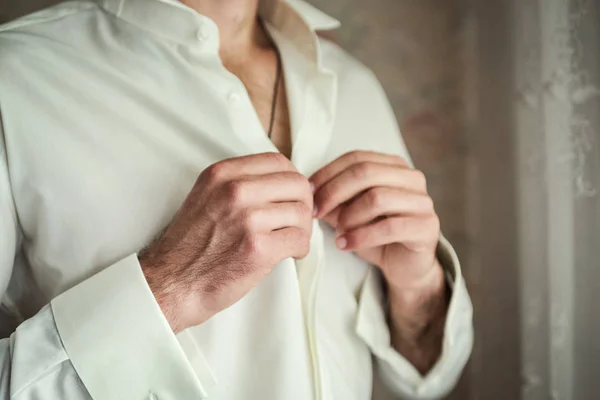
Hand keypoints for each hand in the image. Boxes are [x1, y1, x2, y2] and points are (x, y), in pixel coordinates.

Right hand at [139, 153, 312, 332]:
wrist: (172, 282)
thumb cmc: (192, 245)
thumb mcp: (207, 196)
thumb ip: (240, 183)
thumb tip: (284, 183)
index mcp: (222, 174)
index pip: (278, 161)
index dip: (292, 179)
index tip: (291, 196)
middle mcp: (235, 191)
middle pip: (296, 184)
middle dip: (303, 203)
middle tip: (297, 220)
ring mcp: (247, 218)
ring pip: (301, 212)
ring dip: (303, 228)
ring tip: (292, 240)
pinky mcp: (258, 247)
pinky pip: (299, 239)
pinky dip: (301, 247)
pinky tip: (291, 253)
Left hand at [311, 150, 446, 372]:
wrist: (404, 266)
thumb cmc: (375, 234)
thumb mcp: (348, 212)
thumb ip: (333, 199)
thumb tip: (308, 190)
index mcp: (393, 166)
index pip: (356, 158)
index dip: (328, 173)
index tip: (308, 193)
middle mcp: (412, 178)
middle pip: (366, 173)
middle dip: (334, 192)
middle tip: (316, 213)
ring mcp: (423, 201)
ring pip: (377, 198)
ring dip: (349, 217)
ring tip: (336, 233)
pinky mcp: (427, 227)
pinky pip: (390, 227)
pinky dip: (362, 236)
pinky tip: (346, 244)